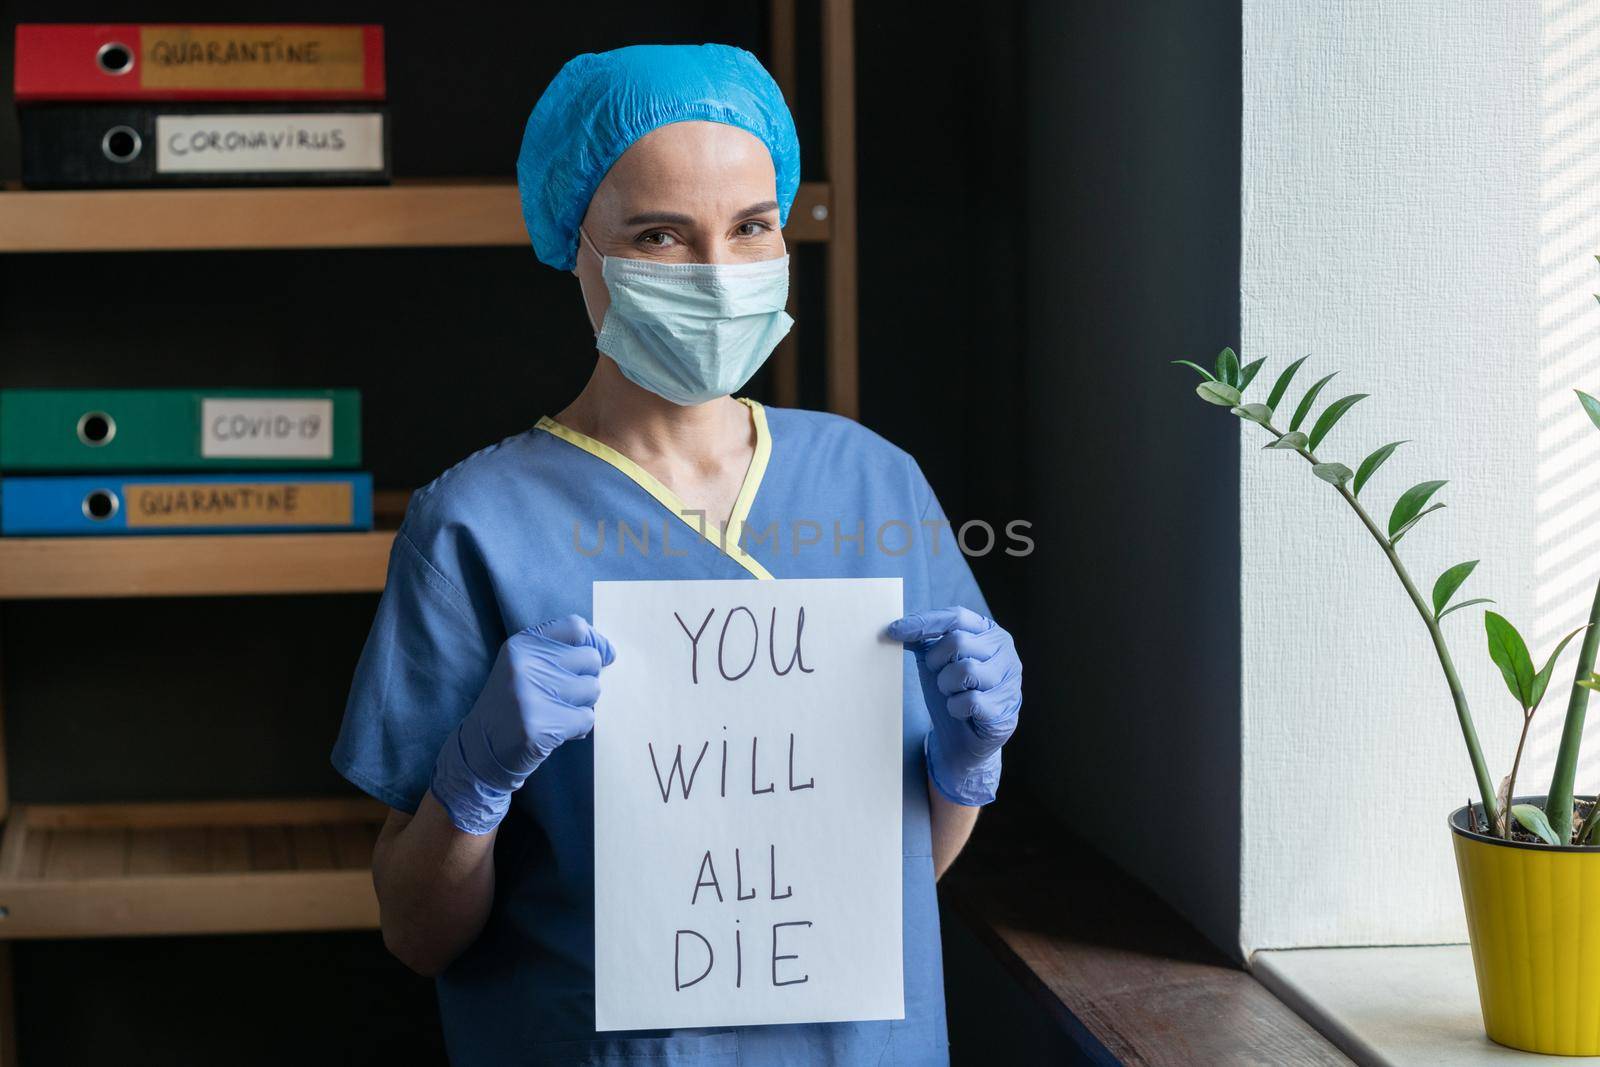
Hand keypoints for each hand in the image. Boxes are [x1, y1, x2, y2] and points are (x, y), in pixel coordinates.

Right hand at [431, 614, 614, 833]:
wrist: (480, 749)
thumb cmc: (515, 705)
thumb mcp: (526, 666)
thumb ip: (562, 652)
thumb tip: (610, 651)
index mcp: (522, 644)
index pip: (576, 627)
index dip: (596, 642)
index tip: (603, 655)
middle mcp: (524, 663)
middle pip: (591, 659)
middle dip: (586, 680)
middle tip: (562, 696)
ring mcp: (530, 694)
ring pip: (593, 689)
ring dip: (582, 706)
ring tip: (555, 713)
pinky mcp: (538, 725)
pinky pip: (586, 719)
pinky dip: (577, 729)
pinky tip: (554, 732)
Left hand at [887, 607, 1020, 806]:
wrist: (964, 737)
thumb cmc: (952, 692)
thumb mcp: (934, 661)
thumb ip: (921, 640)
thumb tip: (895, 627)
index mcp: (987, 631)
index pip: (955, 616)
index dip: (923, 622)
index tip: (893, 631)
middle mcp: (1004, 649)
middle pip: (958, 641)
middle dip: (937, 662)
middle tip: (938, 677)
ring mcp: (1010, 677)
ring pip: (965, 671)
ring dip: (947, 686)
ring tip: (952, 694)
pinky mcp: (1006, 706)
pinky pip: (970, 701)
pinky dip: (956, 708)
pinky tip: (961, 711)